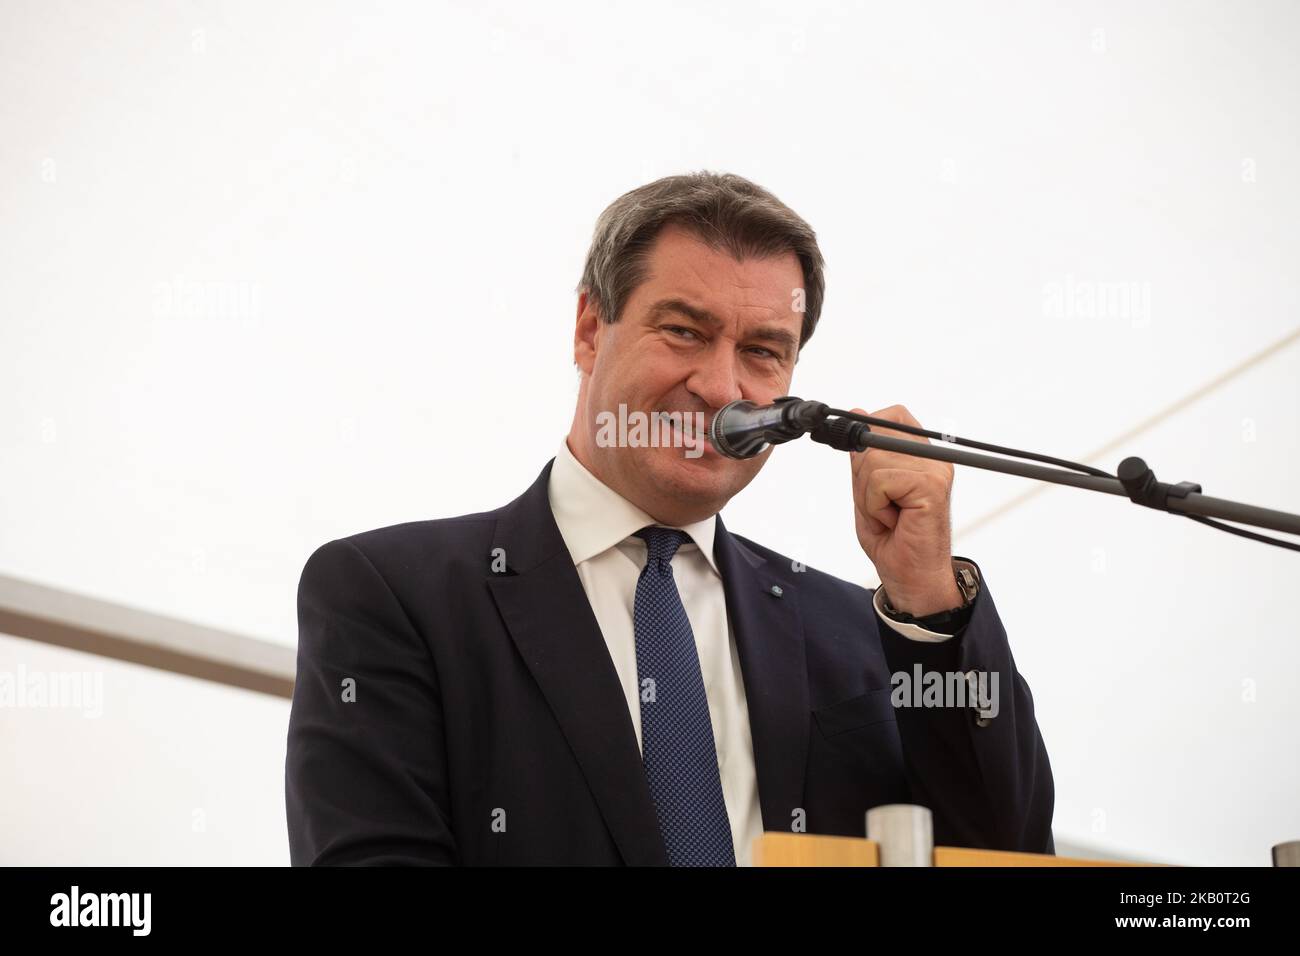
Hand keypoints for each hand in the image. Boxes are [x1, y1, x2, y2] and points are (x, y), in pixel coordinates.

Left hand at [850, 405, 961, 615]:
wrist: (911, 577)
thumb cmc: (893, 538)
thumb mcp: (867, 490)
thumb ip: (863, 455)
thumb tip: (856, 413)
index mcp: (921, 454)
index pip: (891, 416)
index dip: (869, 437)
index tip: (869, 473)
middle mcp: (933, 457)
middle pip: (872, 438)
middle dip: (862, 478)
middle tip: (882, 507)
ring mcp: (936, 469)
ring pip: (872, 460)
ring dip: (868, 496)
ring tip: (889, 515)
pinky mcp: (932, 485)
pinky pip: (880, 480)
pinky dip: (875, 505)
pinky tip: (894, 520)